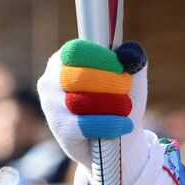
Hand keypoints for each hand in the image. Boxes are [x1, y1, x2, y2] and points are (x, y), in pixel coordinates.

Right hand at [37, 40, 146, 169]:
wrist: (121, 133)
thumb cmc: (121, 97)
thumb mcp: (131, 75)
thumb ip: (133, 58)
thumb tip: (130, 53)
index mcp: (65, 59)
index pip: (77, 51)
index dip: (101, 58)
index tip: (120, 68)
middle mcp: (51, 80)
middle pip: (80, 77)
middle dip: (111, 84)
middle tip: (125, 90)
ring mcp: (51, 105)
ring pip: (81, 101)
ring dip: (112, 105)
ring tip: (126, 108)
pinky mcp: (58, 128)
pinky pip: (83, 124)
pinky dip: (109, 124)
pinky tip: (124, 125)